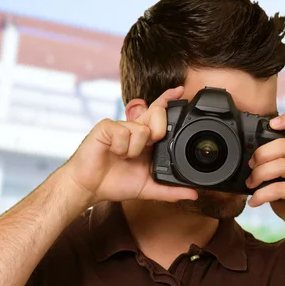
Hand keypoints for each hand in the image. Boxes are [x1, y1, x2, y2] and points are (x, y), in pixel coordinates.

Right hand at [61, 87, 197, 205]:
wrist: (90, 187)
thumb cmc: (114, 183)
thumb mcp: (148, 188)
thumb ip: (170, 191)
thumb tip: (194, 194)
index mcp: (144, 139)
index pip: (159, 114)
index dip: (168, 100)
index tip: (180, 91)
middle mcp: (133, 129)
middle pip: (156, 114)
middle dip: (158, 132)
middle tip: (148, 147)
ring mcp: (120, 126)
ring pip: (142, 129)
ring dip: (134, 151)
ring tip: (122, 157)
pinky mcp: (106, 127)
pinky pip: (123, 133)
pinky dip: (121, 148)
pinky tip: (112, 153)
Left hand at [245, 113, 284, 239]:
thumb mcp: (283, 178)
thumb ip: (273, 165)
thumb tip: (248, 160)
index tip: (271, 123)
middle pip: (283, 145)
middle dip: (260, 155)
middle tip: (250, 167)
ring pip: (279, 165)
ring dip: (258, 175)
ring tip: (250, 185)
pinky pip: (278, 188)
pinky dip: (260, 195)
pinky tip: (254, 201)